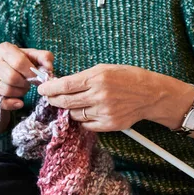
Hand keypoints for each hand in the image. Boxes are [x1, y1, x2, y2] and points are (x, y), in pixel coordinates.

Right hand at [0, 42, 53, 130]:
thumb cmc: (19, 67)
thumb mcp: (32, 58)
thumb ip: (44, 58)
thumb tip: (49, 68)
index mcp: (4, 48)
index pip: (19, 61)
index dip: (31, 73)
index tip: (37, 78)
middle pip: (12, 77)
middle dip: (25, 84)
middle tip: (28, 85)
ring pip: (5, 89)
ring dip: (19, 93)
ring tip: (22, 90)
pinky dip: (10, 104)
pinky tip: (18, 102)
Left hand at [38, 64, 161, 131]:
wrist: (150, 94)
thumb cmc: (128, 78)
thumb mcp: (105, 69)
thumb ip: (83, 77)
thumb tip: (62, 84)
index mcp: (97, 78)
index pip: (65, 86)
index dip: (49, 89)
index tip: (42, 89)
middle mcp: (99, 96)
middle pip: (65, 102)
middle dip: (54, 100)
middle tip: (51, 98)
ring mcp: (104, 112)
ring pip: (74, 115)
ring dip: (69, 110)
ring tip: (73, 104)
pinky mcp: (109, 124)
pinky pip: (86, 125)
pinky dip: (82, 119)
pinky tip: (86, 112)